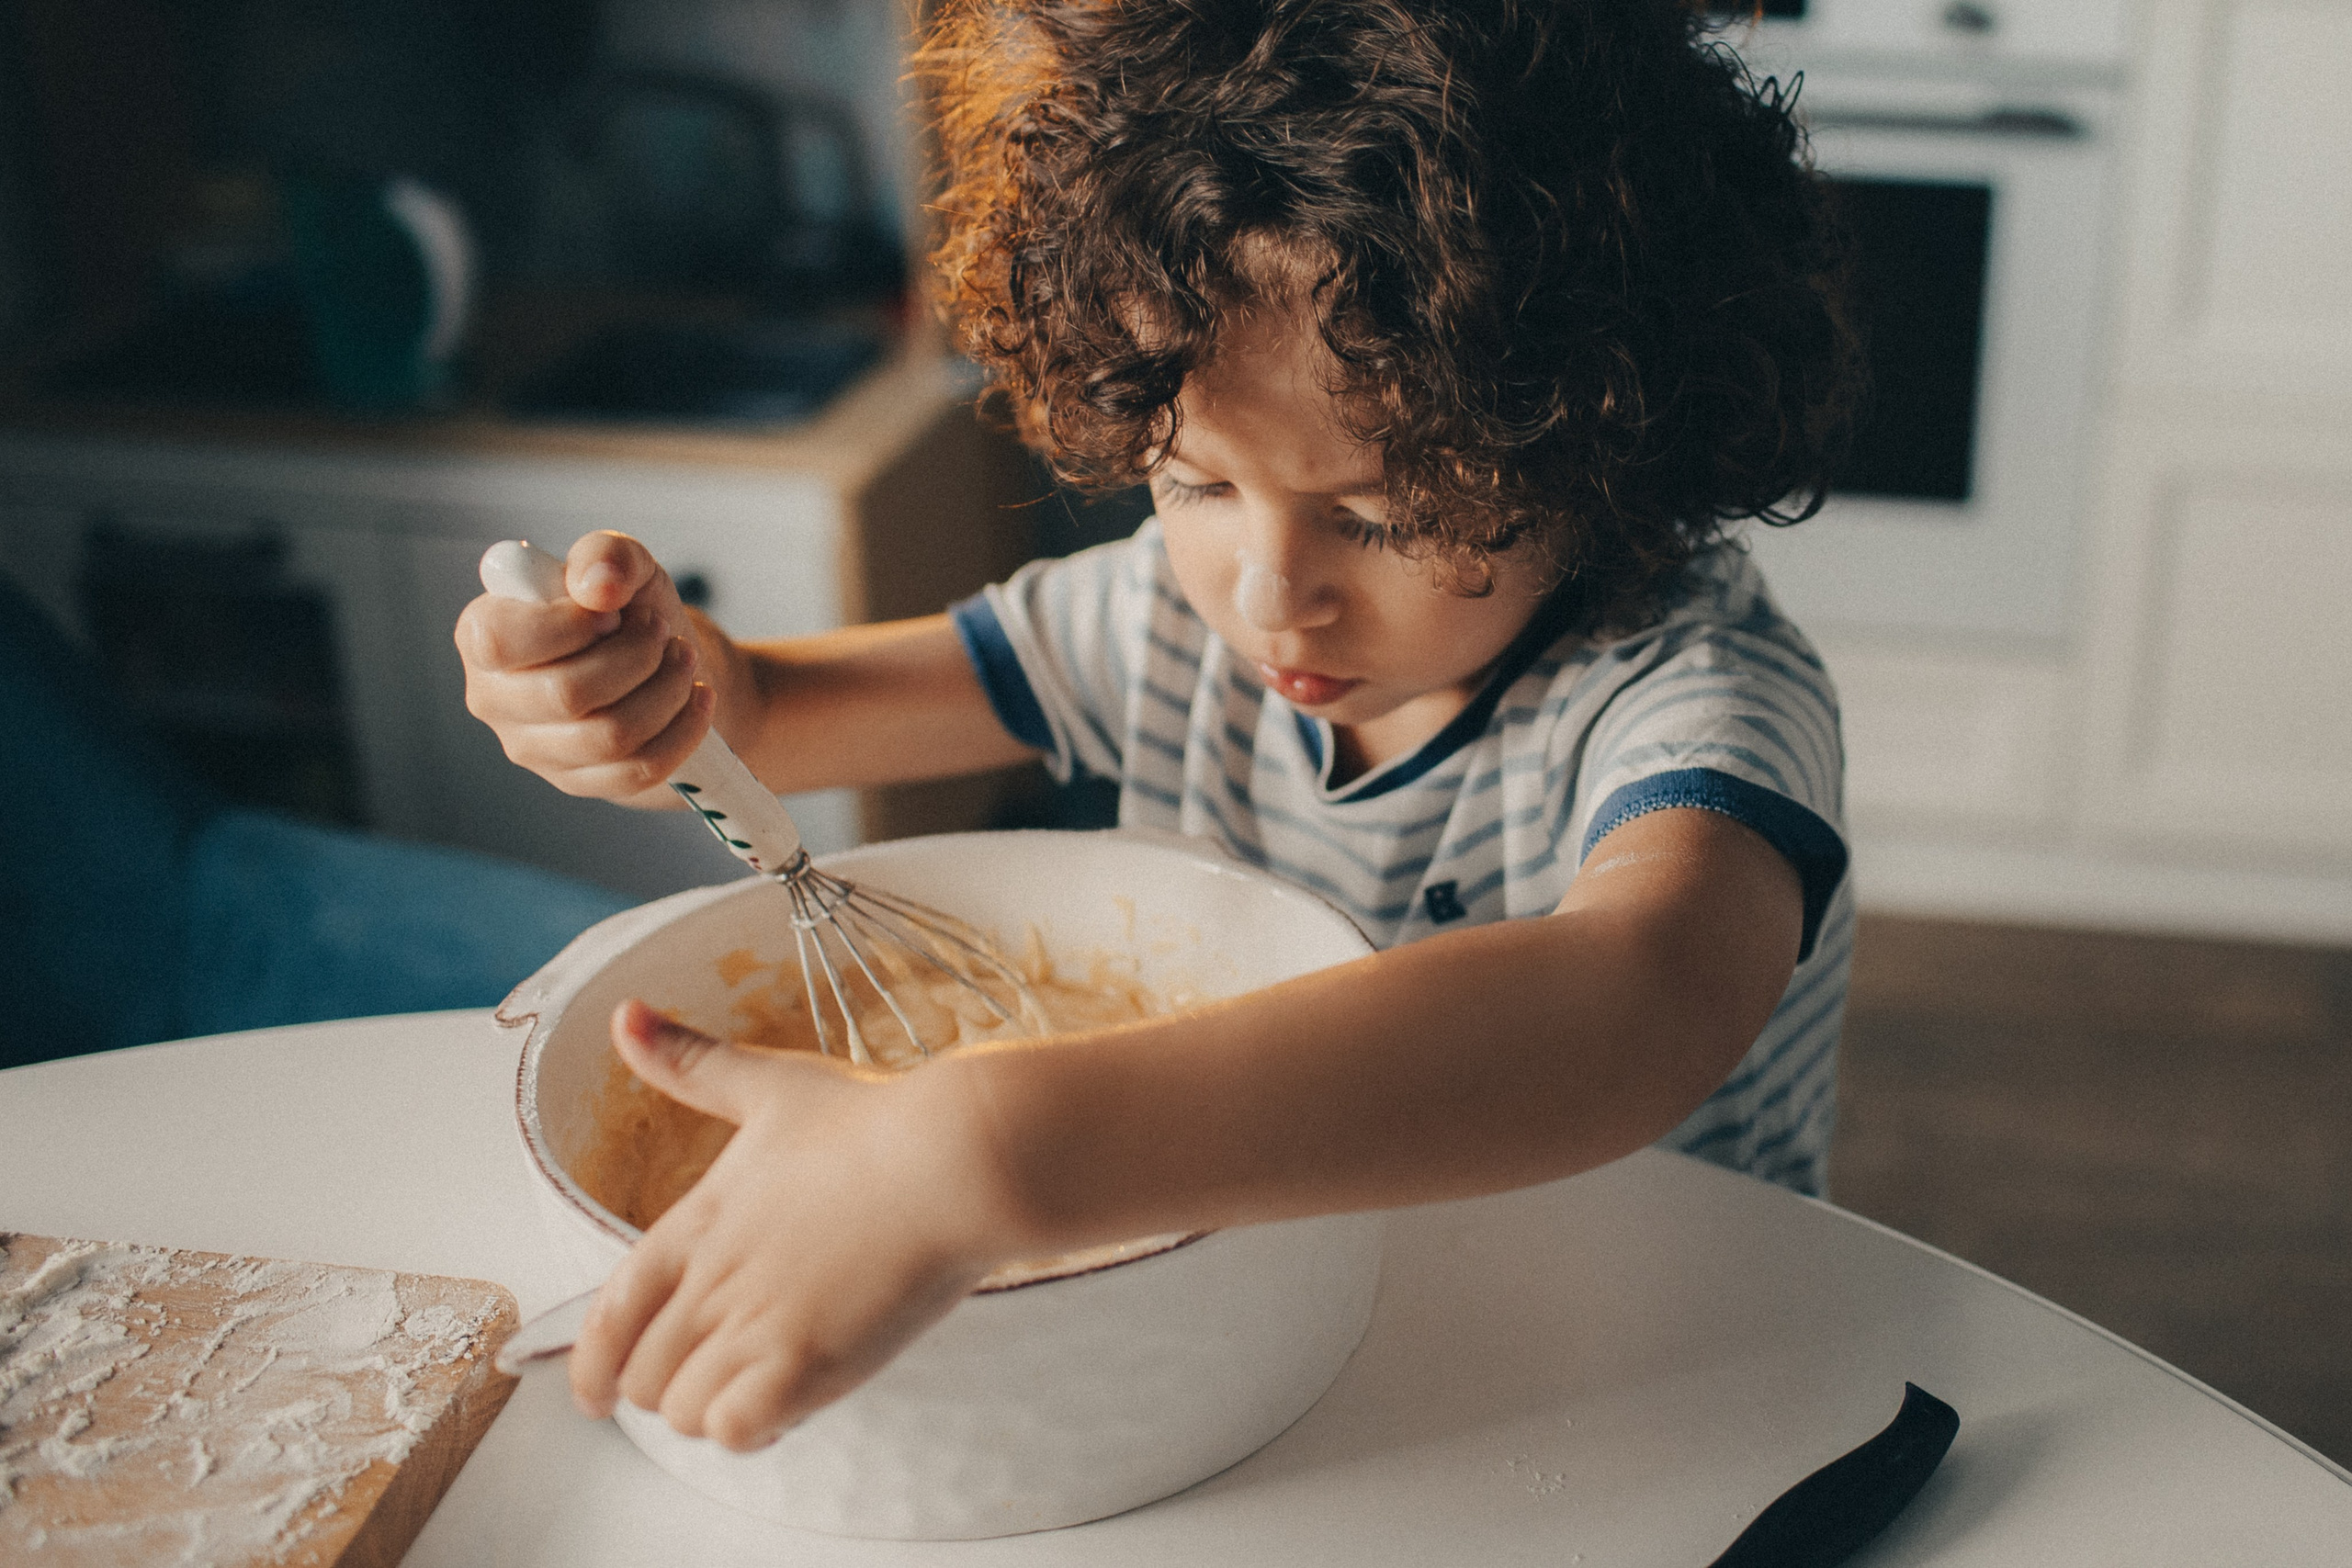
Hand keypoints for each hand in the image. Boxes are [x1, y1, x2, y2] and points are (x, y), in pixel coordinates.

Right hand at [455, 531, 716, 803]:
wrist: (672, 668)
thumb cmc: (633, 612)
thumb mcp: (629, 568)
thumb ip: (609, 556)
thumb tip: (598, 585)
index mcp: (485, 635)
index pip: (498, 642)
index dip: (566, 626)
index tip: (614, 611)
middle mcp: (495, 698)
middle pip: (565, 694)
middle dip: (635, 657)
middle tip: (662, 632)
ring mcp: (535, 748)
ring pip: (608, 735)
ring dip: (665, 690)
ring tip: (684, 659)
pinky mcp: (579, 782)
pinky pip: (638, 769)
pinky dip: (682, 729)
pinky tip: (698, 699)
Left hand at [569, 1001, 1011, 1450]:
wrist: (958, 1156)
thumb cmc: (878, 1119)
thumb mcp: (773, 1085)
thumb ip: (692, 1063)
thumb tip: (621, 1014)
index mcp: (698, 1219)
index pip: (611, 1309)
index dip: (593, 1363)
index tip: (596, 1395)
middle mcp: (711, 1277)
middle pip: (642, 1375)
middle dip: (673, 1387)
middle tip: (725, 1377)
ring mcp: (755, 1322)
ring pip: (682, 1410)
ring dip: (717, 1409)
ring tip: (766, 1386)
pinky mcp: (804, 1362)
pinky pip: (734, 1431)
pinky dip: (753, 1430)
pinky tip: (792, 1404)